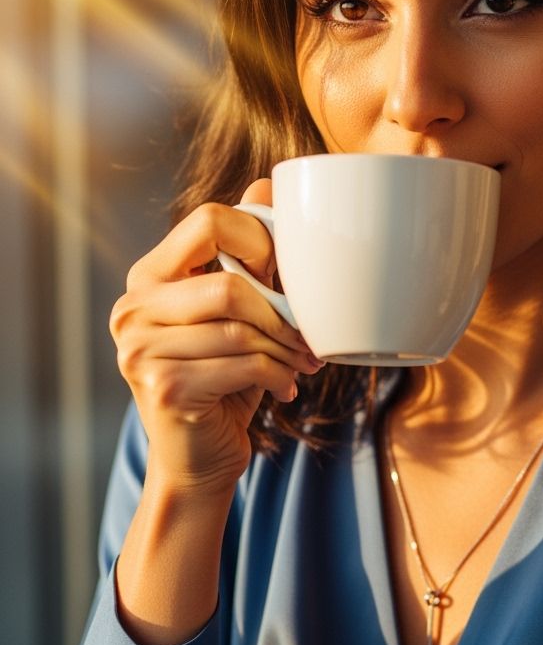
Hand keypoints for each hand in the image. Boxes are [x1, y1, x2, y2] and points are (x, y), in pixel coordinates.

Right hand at [110, 179, 322, 495]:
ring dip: (286, 350)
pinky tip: (286, 387)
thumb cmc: (225, 380)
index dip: (261, 240)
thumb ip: (246, 253)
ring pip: (241, 329)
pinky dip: (277, 376)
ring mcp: (138, 350)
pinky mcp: (162, 388)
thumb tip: (268, 182)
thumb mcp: (236, 314)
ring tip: (302, 363)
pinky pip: (242, 365)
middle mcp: (132, 308)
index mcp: (150, 276)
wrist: (199, 461)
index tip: (285, 278)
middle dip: (282, 312)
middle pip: (231, 283)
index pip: (209, 220)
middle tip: (308, 335)